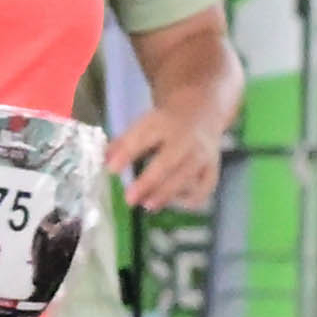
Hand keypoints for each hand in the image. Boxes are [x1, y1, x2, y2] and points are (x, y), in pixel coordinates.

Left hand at [107, 109, 221, 211]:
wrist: (202, 110)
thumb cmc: (165, 124)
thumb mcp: (144, 125)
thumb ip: (123, 143)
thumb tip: (104, 160)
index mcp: (162, 123)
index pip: (142, 137)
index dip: (126, 153)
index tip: (110, 169)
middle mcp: (184, 138)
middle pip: (167, 161)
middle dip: (148, 181)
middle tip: (129, 199)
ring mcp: (201, 153)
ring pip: (186, 175)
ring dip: (167, 193)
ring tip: (148, 205)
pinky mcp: (212, 167)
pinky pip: (206, 186)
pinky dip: (193, 197)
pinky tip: (176, 204)